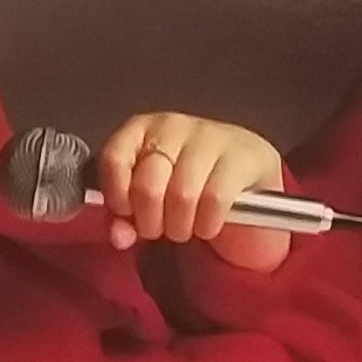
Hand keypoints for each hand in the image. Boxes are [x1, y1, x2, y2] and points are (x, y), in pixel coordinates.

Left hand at [98, 111, 289, 272]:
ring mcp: (209, 137)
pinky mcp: (242, 157)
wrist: (248, 183)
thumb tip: (119, 236)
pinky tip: (209, 224)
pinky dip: (208, 224)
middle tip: (161, 228)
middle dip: (151, 222)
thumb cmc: (187, 189)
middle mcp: (172, 126)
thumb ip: (123, 218)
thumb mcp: (147, 202)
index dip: (118, 198)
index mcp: (140, 129)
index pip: (114, 159)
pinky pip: (214, 201)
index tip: (129, 214)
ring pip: (181, 196)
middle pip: (147, 186)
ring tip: (186, 227)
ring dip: (180, 227)